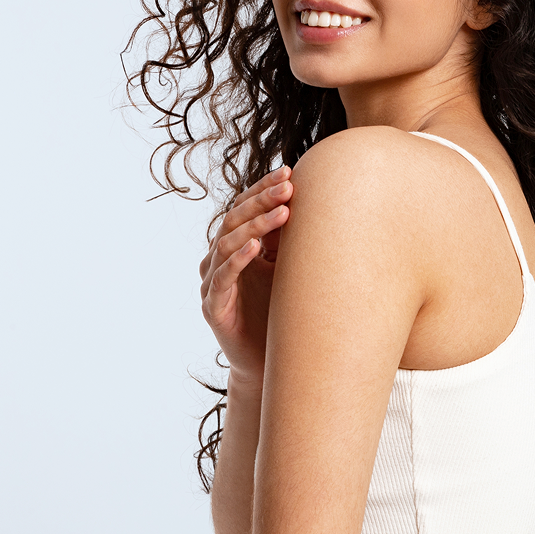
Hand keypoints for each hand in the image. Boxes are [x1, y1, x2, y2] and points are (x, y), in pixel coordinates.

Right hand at [199, 166, 292, 388]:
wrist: (272, 362)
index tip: (289, 171)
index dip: (263, 189)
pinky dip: (238, 259)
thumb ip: (291, 240)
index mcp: (235, 246)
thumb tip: (321, 202)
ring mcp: (213, 282)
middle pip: (235, 218)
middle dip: (262, 199)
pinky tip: (256, 247)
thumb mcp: (289, 269)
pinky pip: (223, 277)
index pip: (244, 207)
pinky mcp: (214, 307)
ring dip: (255, 224)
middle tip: (288, 185)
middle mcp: (219, 259)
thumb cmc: (281, 312)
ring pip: (227, 242)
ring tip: (282, 211)